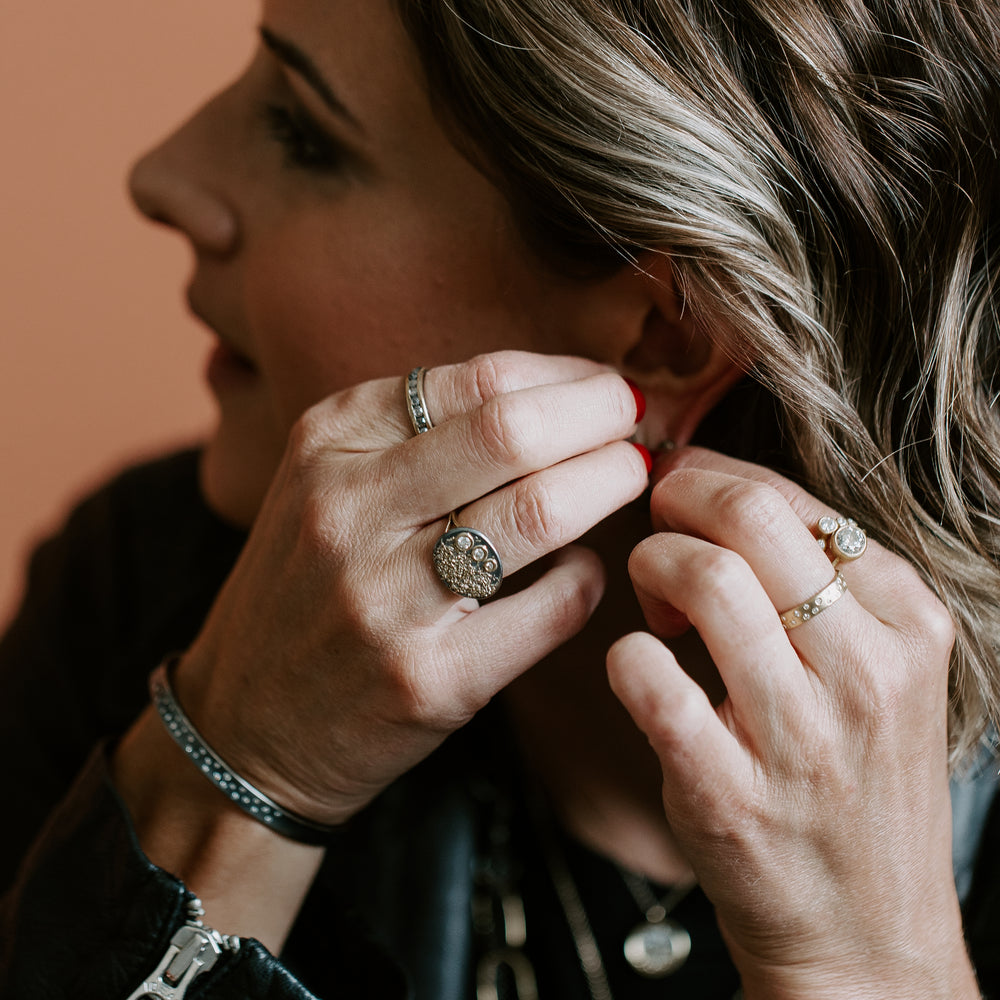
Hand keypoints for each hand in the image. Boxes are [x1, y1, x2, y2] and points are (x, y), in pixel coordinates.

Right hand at [175, 351, 648, 824]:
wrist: (244, 724)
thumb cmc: (308, 590)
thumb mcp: (327, 484)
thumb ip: (420, 434)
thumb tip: (556, 394)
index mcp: (327, 443)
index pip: (479, 377)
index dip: (566, 375)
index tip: (605, 387)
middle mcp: (348, 509)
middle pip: (514, 429)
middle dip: (603, 414)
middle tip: (638, 419)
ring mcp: (385, 598)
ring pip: (540, 510)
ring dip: (611, 482)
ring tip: (633, 475)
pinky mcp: (429, 678)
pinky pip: (552, 605)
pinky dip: (587, 576)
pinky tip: (584, 568)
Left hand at [608, 448, 978, 998]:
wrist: (866, 933)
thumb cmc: (856, 782)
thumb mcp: (881, 669)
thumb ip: (821, 582)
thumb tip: (720, 495)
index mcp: (907, 623)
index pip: (791, 498)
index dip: (714, 477)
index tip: (682, 487)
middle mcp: (864, 669)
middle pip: (748, 517)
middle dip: (677, 499)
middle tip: (657, 522)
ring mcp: (798, 734)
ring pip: (702, 578)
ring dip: (651, 568)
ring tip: (658, 610)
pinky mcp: (727, 791)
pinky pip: (649, 680)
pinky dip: (626, 657)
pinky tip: (641, 669)